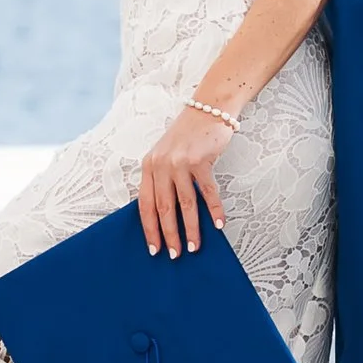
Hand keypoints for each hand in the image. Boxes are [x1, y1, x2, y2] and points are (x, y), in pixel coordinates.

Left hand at [137, 104, 231, 255]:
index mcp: (149, 165)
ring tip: (194, 247)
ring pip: (185, 203)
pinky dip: (213, 210)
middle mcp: (161, 164)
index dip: (149, 229)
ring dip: (191, 228)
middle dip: (169, 234)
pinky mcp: (200, 159)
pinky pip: (207, 191)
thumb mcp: (167, 155)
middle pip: (164, 208)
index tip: (154, 249)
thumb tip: (167, 217)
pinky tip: (218, 224)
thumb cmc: (188, 136)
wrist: (208, 108)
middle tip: (175, 255)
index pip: (145, 204)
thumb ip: (163, 180)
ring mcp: (180, 162)